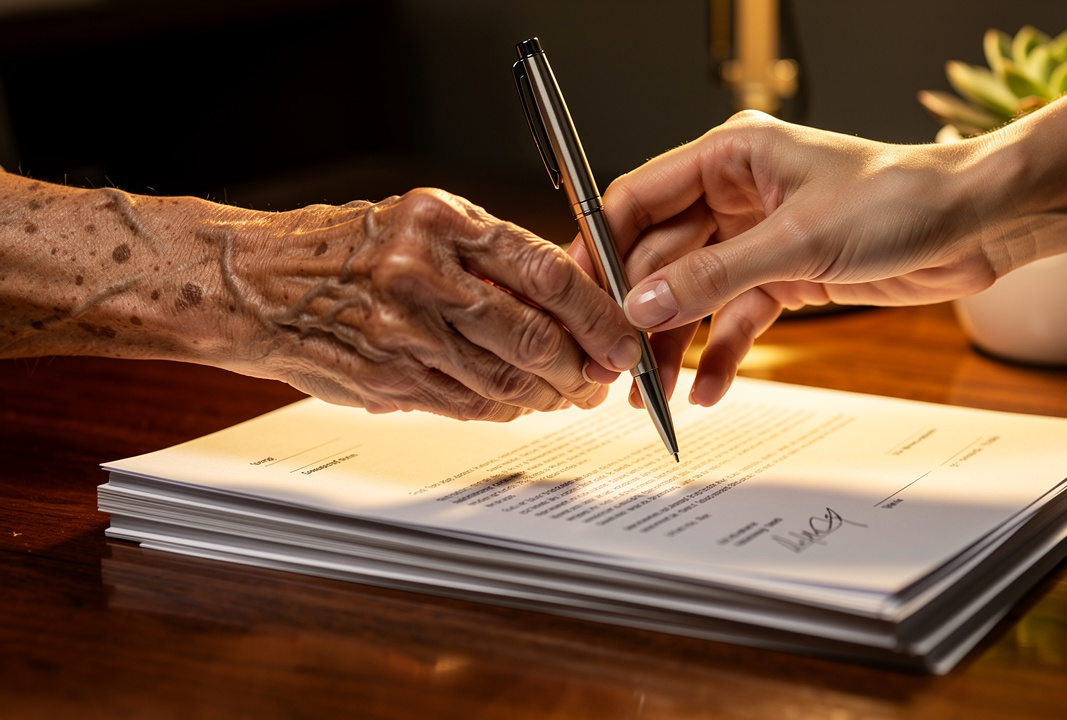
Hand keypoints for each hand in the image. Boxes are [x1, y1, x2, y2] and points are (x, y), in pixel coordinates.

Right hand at [221, 189, 641, 419]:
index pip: (547, 271)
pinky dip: (504, 408)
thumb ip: (490, 257)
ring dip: (549, 394)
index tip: (623, 337)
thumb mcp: (421, 224)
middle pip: (534, 335)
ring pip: (505, 379)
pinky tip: (519, 402)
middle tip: (602, 375)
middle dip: (582, 366)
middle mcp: (422, 274)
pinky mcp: (385, 379)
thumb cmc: (344, 249)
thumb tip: (568, 299)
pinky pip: (466, 404)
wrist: (253, 283)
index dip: (597, 314)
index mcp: (441, 222)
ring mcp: (401, 331)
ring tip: (568, 392)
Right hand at [579, 111, 994, 406]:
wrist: (975, 225)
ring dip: (675, 342)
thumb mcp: (794, 242)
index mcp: (730, 156)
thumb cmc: (899, 201)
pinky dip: (722, 353)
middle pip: (663, 255)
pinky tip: (708, 389)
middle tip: (616, 361)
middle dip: (641, 310)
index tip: (577, 293)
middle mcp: (737, 193)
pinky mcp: (786, 275)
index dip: (603, 245)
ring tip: (652, 392)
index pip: (640, 198)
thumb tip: (641, 304)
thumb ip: (711, 276)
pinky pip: (737, 317)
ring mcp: (760, 237)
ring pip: (695, 293)